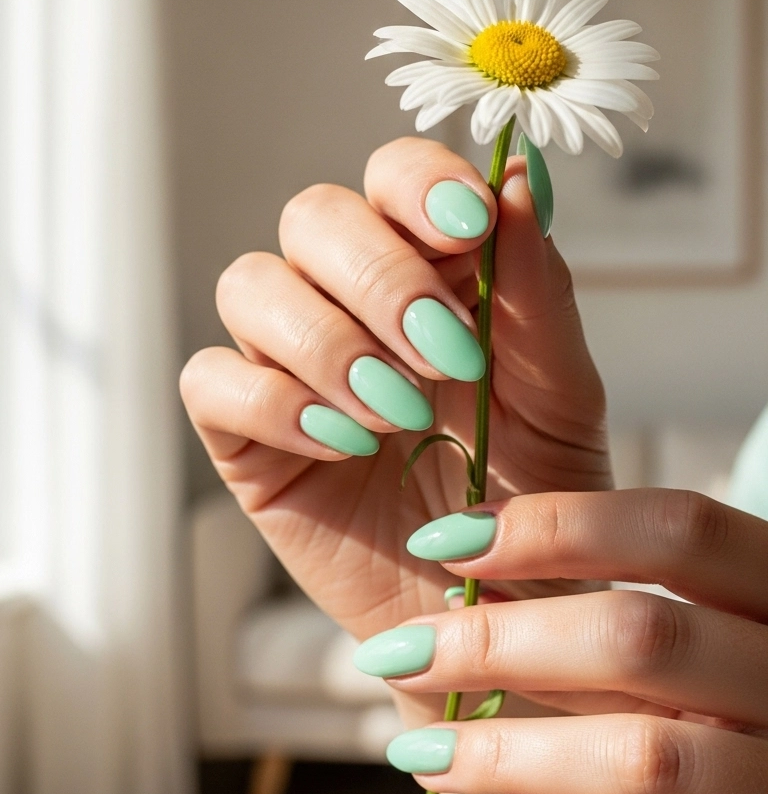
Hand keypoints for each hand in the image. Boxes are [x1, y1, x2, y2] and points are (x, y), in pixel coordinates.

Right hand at [181, 138, 609, 665]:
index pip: (394, 177)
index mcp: (430, 271)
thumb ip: (537, 292)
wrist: (501, 617)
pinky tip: (343, 445)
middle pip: (312, 216)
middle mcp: (349, 302)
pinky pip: (211, 381)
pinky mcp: (245, 438)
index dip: (419, 184)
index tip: (468, 231)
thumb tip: (518, 176)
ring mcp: (289, 367)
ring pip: (249, 284)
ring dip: (327, 341)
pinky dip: (274, 402)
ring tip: (395, 415)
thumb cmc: (537, 499)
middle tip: (444, 357)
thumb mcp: (559, 397)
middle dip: (377, 276)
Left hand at [382, 487, 767, 793]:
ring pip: (644, 761)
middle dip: (498, 641)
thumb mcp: (714, 656)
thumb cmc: (739, 736)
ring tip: (416, 757)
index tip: (442, 541)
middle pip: (645, 638)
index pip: (683, 531)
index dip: (559, 525)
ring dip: (509, 755)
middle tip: (394, 653)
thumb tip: (465, 574)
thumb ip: (631, 618)